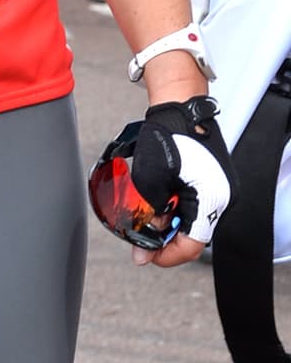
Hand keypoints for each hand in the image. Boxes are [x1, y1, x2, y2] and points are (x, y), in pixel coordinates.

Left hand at [91, 96, 234, 266]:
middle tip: (141, 236)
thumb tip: (144, 243)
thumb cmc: (166, 135)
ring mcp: (220, 189)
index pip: (191, 245)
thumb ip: (149, 215)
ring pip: (193, 220)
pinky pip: (196, 205)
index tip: (144, 255)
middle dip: (165, 238)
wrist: (179, 107)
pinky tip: (159, 200)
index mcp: (211, 200)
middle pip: (193, 234)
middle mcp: (222, 198)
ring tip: (147, 214)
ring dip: (169, 222)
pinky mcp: (214, 181)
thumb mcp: (149, 180)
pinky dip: (176, 208)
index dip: (166, 256)